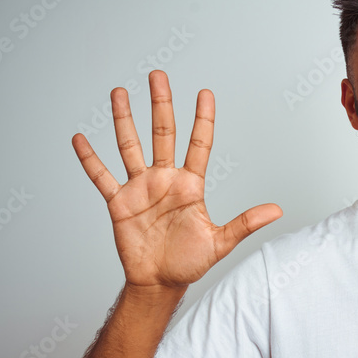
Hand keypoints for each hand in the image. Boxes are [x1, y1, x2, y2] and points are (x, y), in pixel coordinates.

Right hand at [71, 70, 281, 287]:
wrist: (159, 283)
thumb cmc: (189, 262)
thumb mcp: (220, 242)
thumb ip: (245, 223)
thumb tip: (277, 211)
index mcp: (190, 185)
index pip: (198, 144)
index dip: (202, 119)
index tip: (204, 93)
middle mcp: (165, 180)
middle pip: (162, 134)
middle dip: (160, 104)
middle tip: (158, 75)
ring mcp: (140, 188)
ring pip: (130, 146)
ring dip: (124, 120)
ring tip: (119, 92)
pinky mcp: (119, 202)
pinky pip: (102, 176)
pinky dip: (90, 159)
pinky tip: (80, 138)